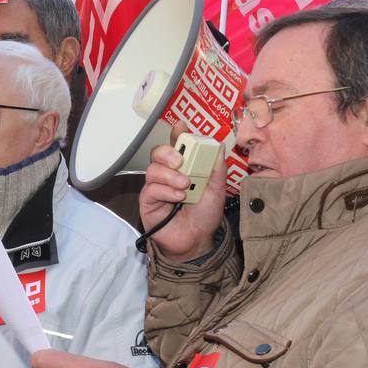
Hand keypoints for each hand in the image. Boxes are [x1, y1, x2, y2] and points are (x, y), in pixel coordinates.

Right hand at [138, 122, 226, 261]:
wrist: (197, 241)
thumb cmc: (205, 215)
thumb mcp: (216, 190)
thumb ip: (217, 169)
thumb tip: (219, 147)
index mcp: (185, 167)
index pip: (177, 145)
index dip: (177, 133)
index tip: (181, 126)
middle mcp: (167, 173)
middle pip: (158, 152)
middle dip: (168, 152)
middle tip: (180, 161)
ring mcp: (156, 187)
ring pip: (153, 169)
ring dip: (170, 175)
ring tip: (185, 186)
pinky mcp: (147, 201)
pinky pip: (151, 189)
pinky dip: (166, 191)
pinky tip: (178, 198)